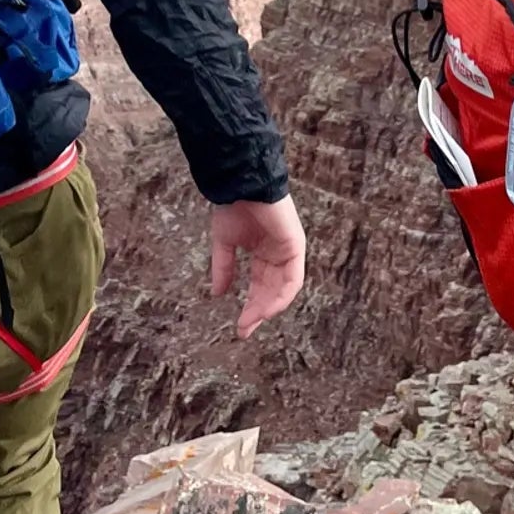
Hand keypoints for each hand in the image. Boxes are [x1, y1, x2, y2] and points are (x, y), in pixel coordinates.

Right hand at [208, 195, 305, 338]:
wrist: (241, 184)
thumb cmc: (233, 206)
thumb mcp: (224, 243)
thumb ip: (224, 269)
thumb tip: (217, 294)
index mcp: (263, 252)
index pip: (259, 286)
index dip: (251, 307)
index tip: (240, 327)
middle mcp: (277, 254)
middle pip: (271, 291)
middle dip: (258, 311)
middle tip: (244, 329)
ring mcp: (288, 251)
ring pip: (283, 289)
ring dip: (268, 307)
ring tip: (252, 320)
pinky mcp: (296, 246)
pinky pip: (293, 279)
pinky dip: (282, 296)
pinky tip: (268, 307)